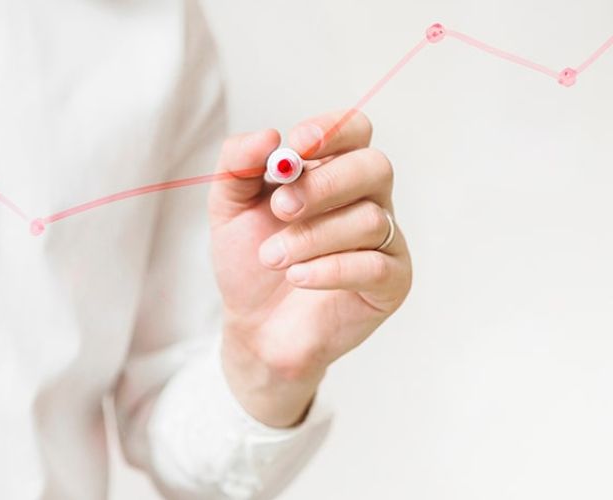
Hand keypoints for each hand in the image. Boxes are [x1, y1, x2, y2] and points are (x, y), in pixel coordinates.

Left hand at [208, 111, 411, 426]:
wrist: (254, 327)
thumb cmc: (249, 262)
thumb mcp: (228, 208)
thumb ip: (237, 165)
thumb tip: (267, 135)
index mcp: (332, 171)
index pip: (354, 130)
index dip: (332, 131)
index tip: (297, 145)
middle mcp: (366, 199)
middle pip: (373, 167)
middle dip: (323, 184)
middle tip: (280, 208)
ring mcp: (385, 240)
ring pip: (369, 220)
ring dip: (312, 238)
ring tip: (273, 258)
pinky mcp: (392, 282)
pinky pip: (375, 265)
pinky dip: (331, 269)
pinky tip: (298, 277)